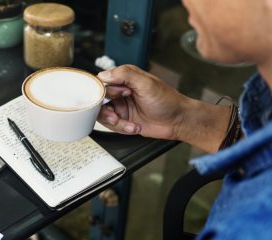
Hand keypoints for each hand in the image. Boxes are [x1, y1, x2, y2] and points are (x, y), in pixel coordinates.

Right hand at [96, 65, 229, 151]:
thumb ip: (125, 74)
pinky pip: (112, 126)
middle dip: (105, 110)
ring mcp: (121, 107)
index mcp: (125, 78)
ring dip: (113, 121)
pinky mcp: (123, 120)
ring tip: (125, 123)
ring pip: (103, 114)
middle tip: (116, 114)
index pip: (102, 82)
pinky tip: (134, 127)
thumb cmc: (167, 100)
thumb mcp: (147, 83)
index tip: (114, 96)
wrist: (178, 121)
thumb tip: (103, 74)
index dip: (104, 91)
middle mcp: (121, 92)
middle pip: (99, 100)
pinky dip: (121, 128)